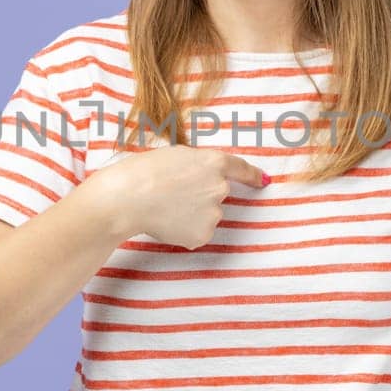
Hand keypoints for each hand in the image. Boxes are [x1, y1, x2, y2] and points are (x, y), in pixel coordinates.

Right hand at [97, 145, 268, 249]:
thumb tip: (204, 179)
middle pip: (218, 194)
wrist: (128, 198)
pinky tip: (166, 222)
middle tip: (172, 194)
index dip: (252, 175)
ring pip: (207, 215)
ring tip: (164, 207)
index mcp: (214, 162)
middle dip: (200, 195)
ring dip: (191, 214)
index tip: (262, 181)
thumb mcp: (176, 155)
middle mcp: (220, 188)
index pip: (241, 169)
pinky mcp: (203, 234)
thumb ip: (198, 165)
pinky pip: (197, 232)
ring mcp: (214, 214)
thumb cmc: (143, 172)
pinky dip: (184, 230)